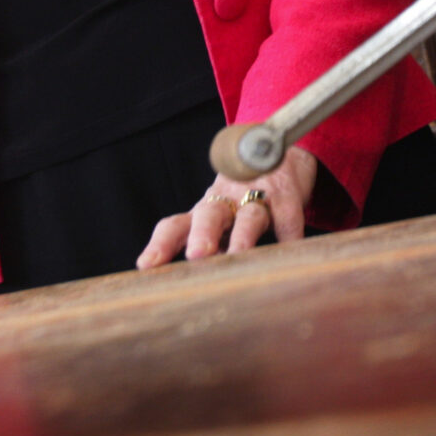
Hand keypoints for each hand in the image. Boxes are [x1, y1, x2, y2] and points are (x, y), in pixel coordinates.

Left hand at [136, 145, 320, 269]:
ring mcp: (257, 196)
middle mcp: (226, 202)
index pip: (175, 225)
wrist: (276, 150)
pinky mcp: (286, 195)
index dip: (160, 244)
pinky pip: (288, 217)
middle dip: (202, 235)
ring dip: (243, 234)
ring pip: (249, 215)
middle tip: (196, 256)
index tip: (146, 265)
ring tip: (238, 254)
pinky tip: (290, 253)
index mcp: (203, 211)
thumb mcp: (217, 215)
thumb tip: (187, 285)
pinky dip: (289, 237)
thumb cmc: (239, 197)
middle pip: (209, 215)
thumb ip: (203, 241)